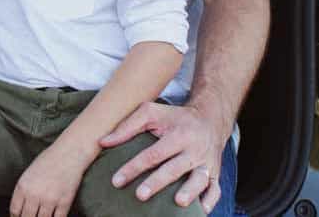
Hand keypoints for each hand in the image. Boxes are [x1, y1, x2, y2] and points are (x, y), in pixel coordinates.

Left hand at [11, 141, 87, 216]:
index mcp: (23, 186)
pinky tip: (54, 216)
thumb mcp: (28, 173)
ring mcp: (50, 199)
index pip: (15, 211)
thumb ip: (24, 190)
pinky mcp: (64, 202)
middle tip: (31, 216)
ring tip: (42, 216)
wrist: (69, 154)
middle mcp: (34, 194)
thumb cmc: (48, 160)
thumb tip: (21, 208)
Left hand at [101, 101, 227, 210]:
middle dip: (157, 183)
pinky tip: (199, 212)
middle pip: (174, 168)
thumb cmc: (174, 117)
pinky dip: (210, 201)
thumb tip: (102, 142)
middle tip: (140, 195)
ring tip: (179, 203)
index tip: (117, 181)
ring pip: (200, 179)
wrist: (210, 119)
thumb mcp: (151, 113)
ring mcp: (207, 163)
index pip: (153, 154)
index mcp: (177, 135)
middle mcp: (194, 149)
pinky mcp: (216, 173)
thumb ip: (126, 126)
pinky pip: (215, 190)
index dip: (134, 168)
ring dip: (190, 192)